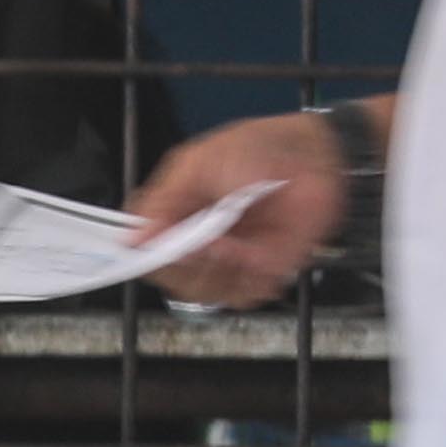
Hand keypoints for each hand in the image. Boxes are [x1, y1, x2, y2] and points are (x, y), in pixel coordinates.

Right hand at [125, 108, 353, 307]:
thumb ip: (164, 202)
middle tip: (208, 241)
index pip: (147, 253)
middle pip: (174, 280)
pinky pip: (246, 296)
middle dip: (189, 265)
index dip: (152, 257)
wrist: (313, 156)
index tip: (164, 249)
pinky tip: (260, 253)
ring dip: (221, 272)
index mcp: (174, 218)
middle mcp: (198, 243)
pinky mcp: (265, 271)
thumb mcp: (197, 164)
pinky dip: (251, 281)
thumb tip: (132, 239)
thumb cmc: (256, 149)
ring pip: (207, 293)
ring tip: (239, 243)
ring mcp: (231, 260)